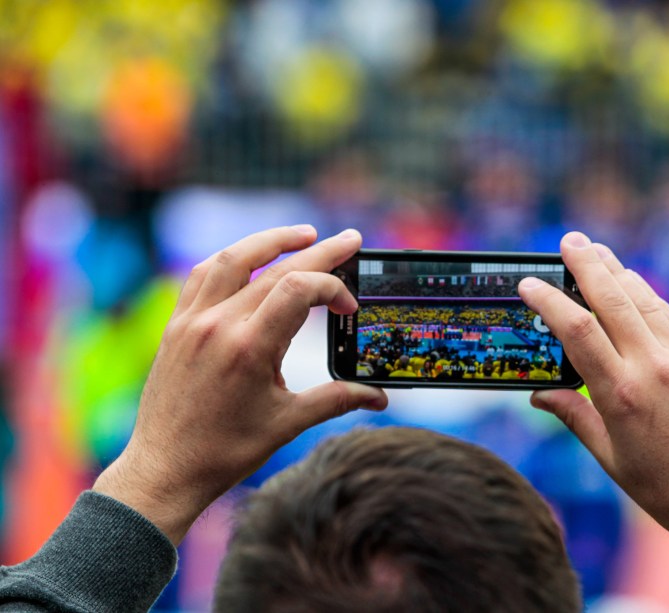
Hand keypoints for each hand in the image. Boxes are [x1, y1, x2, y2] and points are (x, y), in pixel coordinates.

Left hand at [94, 226, 387, 544]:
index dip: (333, 289)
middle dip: (320, 252)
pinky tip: (251, 258)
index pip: (299, 289)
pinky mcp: (176, 326)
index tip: (350, 309)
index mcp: (249, 348)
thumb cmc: (225, 451)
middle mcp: (219, 326)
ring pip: (233, 259)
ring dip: (271, 241)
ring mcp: (192, 322)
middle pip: (276, 268)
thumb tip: (379, 395)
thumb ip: (337, 400)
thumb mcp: (288, 424)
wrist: (164, 470)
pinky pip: (202, 275)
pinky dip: (232, 259)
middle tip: (350, 238)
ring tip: (303, 235)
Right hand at [518, 231, 668, 558]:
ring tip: (598, 253)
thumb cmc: (665, 488)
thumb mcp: (609, 457)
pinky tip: (636, 286)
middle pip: (612, 300)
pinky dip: (650, 298)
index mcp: (620, 395)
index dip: (549, 301)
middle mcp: (653, 368)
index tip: (529, 284)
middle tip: (568, 241)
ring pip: (645, 302)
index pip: (577, 330)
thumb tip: (539, 395)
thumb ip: (574, 417)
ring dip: (619, 273)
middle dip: (587, 265)